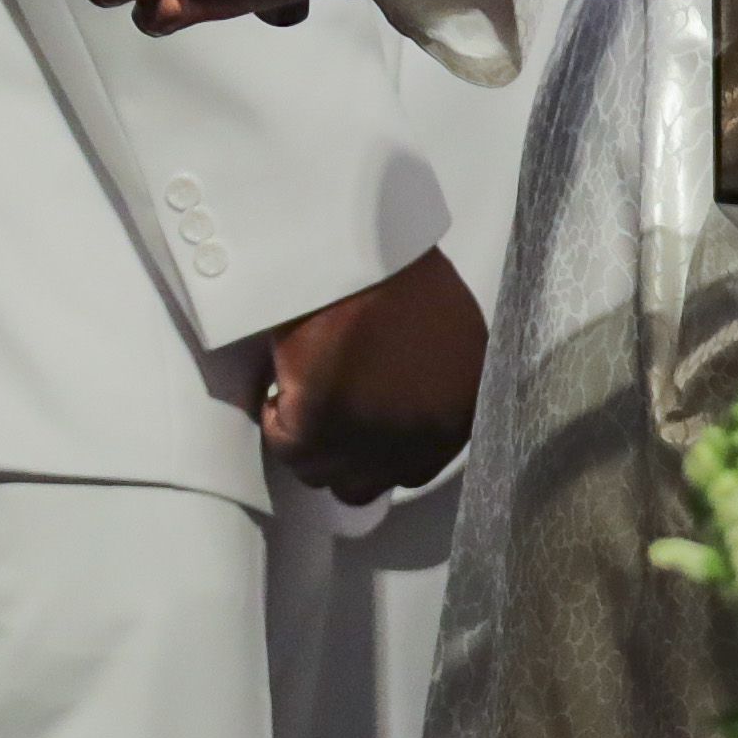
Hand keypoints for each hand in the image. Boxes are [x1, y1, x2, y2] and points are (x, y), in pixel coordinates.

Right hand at [260, 246, 486, 504]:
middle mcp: (421, 439)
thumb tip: (404, 414)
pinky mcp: (317, 429)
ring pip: (319, 472)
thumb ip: (435, 390)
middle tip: (326, 411)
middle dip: (342, 455)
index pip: (416, 469)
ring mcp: (369, 440)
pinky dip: (276, 414)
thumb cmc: (406, 281)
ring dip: (306, 436)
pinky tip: (286, 377)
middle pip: (364, 484)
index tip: (360, 426)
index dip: (381, 452)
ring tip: (306, 385)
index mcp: (460, 413)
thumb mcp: (451, 342)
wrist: (364, 253)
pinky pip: (284, 444)